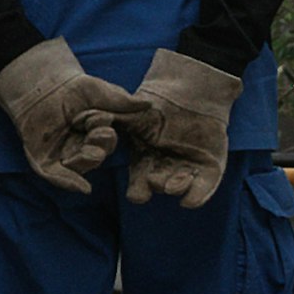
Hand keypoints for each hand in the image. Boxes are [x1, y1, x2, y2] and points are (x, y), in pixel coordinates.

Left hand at [0, 38, 144, 195]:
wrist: (42, 84)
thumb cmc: (73, 88)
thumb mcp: (101, 93)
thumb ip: (123, 101)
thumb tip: (148, 105)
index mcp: (94, 135)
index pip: (105, 143)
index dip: (107, 136)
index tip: (106, 119)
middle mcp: (79, 147)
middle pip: (93, 158)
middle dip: (99, 149)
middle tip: (100, 134)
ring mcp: (60, 155)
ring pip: (77, 168)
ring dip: (87, 162)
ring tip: (91, 151)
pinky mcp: (42, 160)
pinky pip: (55, 176)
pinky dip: (68, 182)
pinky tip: (81, 187)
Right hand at [120, 50, 241, 208]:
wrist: (191, 93)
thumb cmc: (157, 104)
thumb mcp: (133, 115)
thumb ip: (111, 121)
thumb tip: (83, 120)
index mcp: (146, 164)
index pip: (139, 187)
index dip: (138, 190)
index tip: (137, 191)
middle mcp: (165, 171)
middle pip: (159, 187)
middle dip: (157, 186)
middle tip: (155, 180)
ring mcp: (188, 170)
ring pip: (181, 189)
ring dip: (177, 189)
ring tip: (176, 182)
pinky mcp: (210, 169)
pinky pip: (205, 189)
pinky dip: (198, 196)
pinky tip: (191, 200)